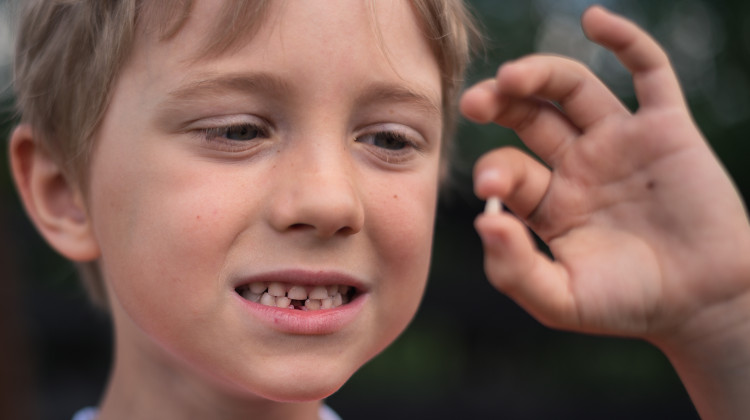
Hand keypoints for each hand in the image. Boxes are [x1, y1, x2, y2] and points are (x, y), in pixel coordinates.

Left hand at [461, 6, 749, 344]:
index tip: (491, 186)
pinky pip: (648, 73)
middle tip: (477, 101)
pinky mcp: (665, 129)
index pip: (509, 168)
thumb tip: (483, 221)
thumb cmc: (629, 304)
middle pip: (529, 115)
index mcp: (546, 201)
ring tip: (514, 76)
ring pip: (573, 89)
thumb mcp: (560, 301)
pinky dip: (625, 42)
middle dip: (500, 102)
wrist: (703, 305)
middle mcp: (576, 164)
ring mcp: (619, 142)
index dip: (495, 170)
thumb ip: (514, 270)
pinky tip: (594, 21)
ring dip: (542, 72)